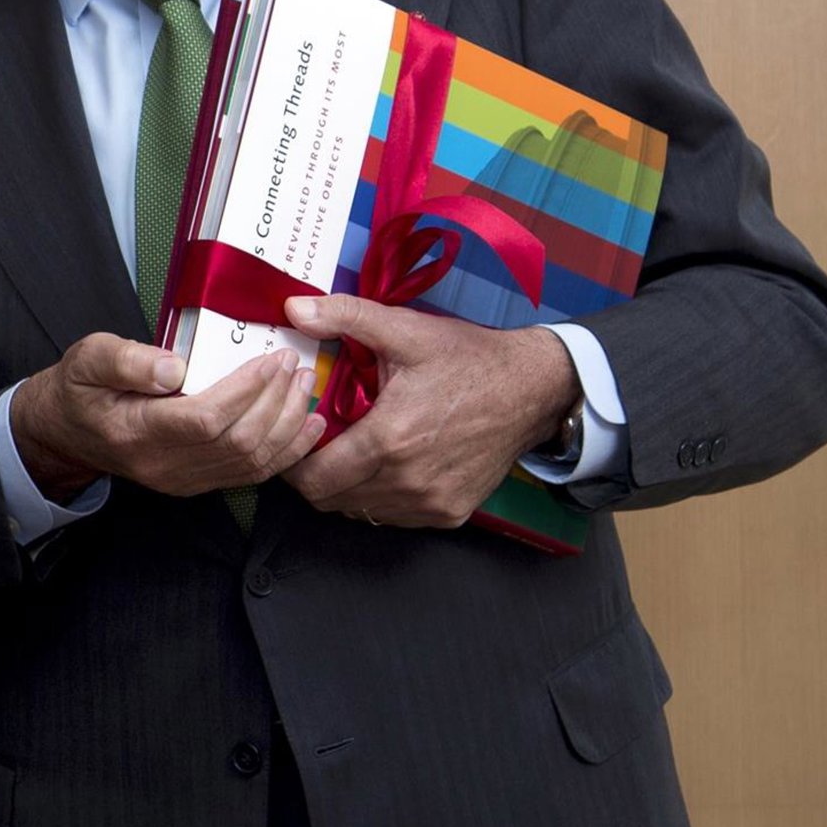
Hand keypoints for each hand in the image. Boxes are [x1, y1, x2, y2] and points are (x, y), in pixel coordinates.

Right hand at [11, 333, 324, 502]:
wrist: (68, 432)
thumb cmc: (80, 390)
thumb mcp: (87, 358)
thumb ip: (125, 360)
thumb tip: (173, 366)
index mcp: (136, 432)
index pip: (204, 418)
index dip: (246, 390)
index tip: (272, 359)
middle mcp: (164, 466)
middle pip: (237, 442)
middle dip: (276, 402)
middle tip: (295, 364)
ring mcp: (182, 481)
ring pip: (250, 463)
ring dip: (288, 426)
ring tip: (306, 387)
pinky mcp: (197, 483)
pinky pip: (250, 475)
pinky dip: (285, 451)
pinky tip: (307, 425)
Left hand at [281, 296, 580, 528]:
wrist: (532, 388)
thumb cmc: (469, 360)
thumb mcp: (405, 329)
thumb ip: (344, 317)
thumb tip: (294, 309)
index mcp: (389, 439)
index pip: (314, 478)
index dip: (294, 462)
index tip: (296, 439)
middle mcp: (408, 481)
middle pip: (331, 500)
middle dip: (316, 474)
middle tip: (320, 443)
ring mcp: (431, 502)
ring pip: (362, 511)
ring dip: (349, 487)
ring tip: (354, 451)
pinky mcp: (451, 513)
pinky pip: (397, 517)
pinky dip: (382, 497)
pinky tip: (389, 464)